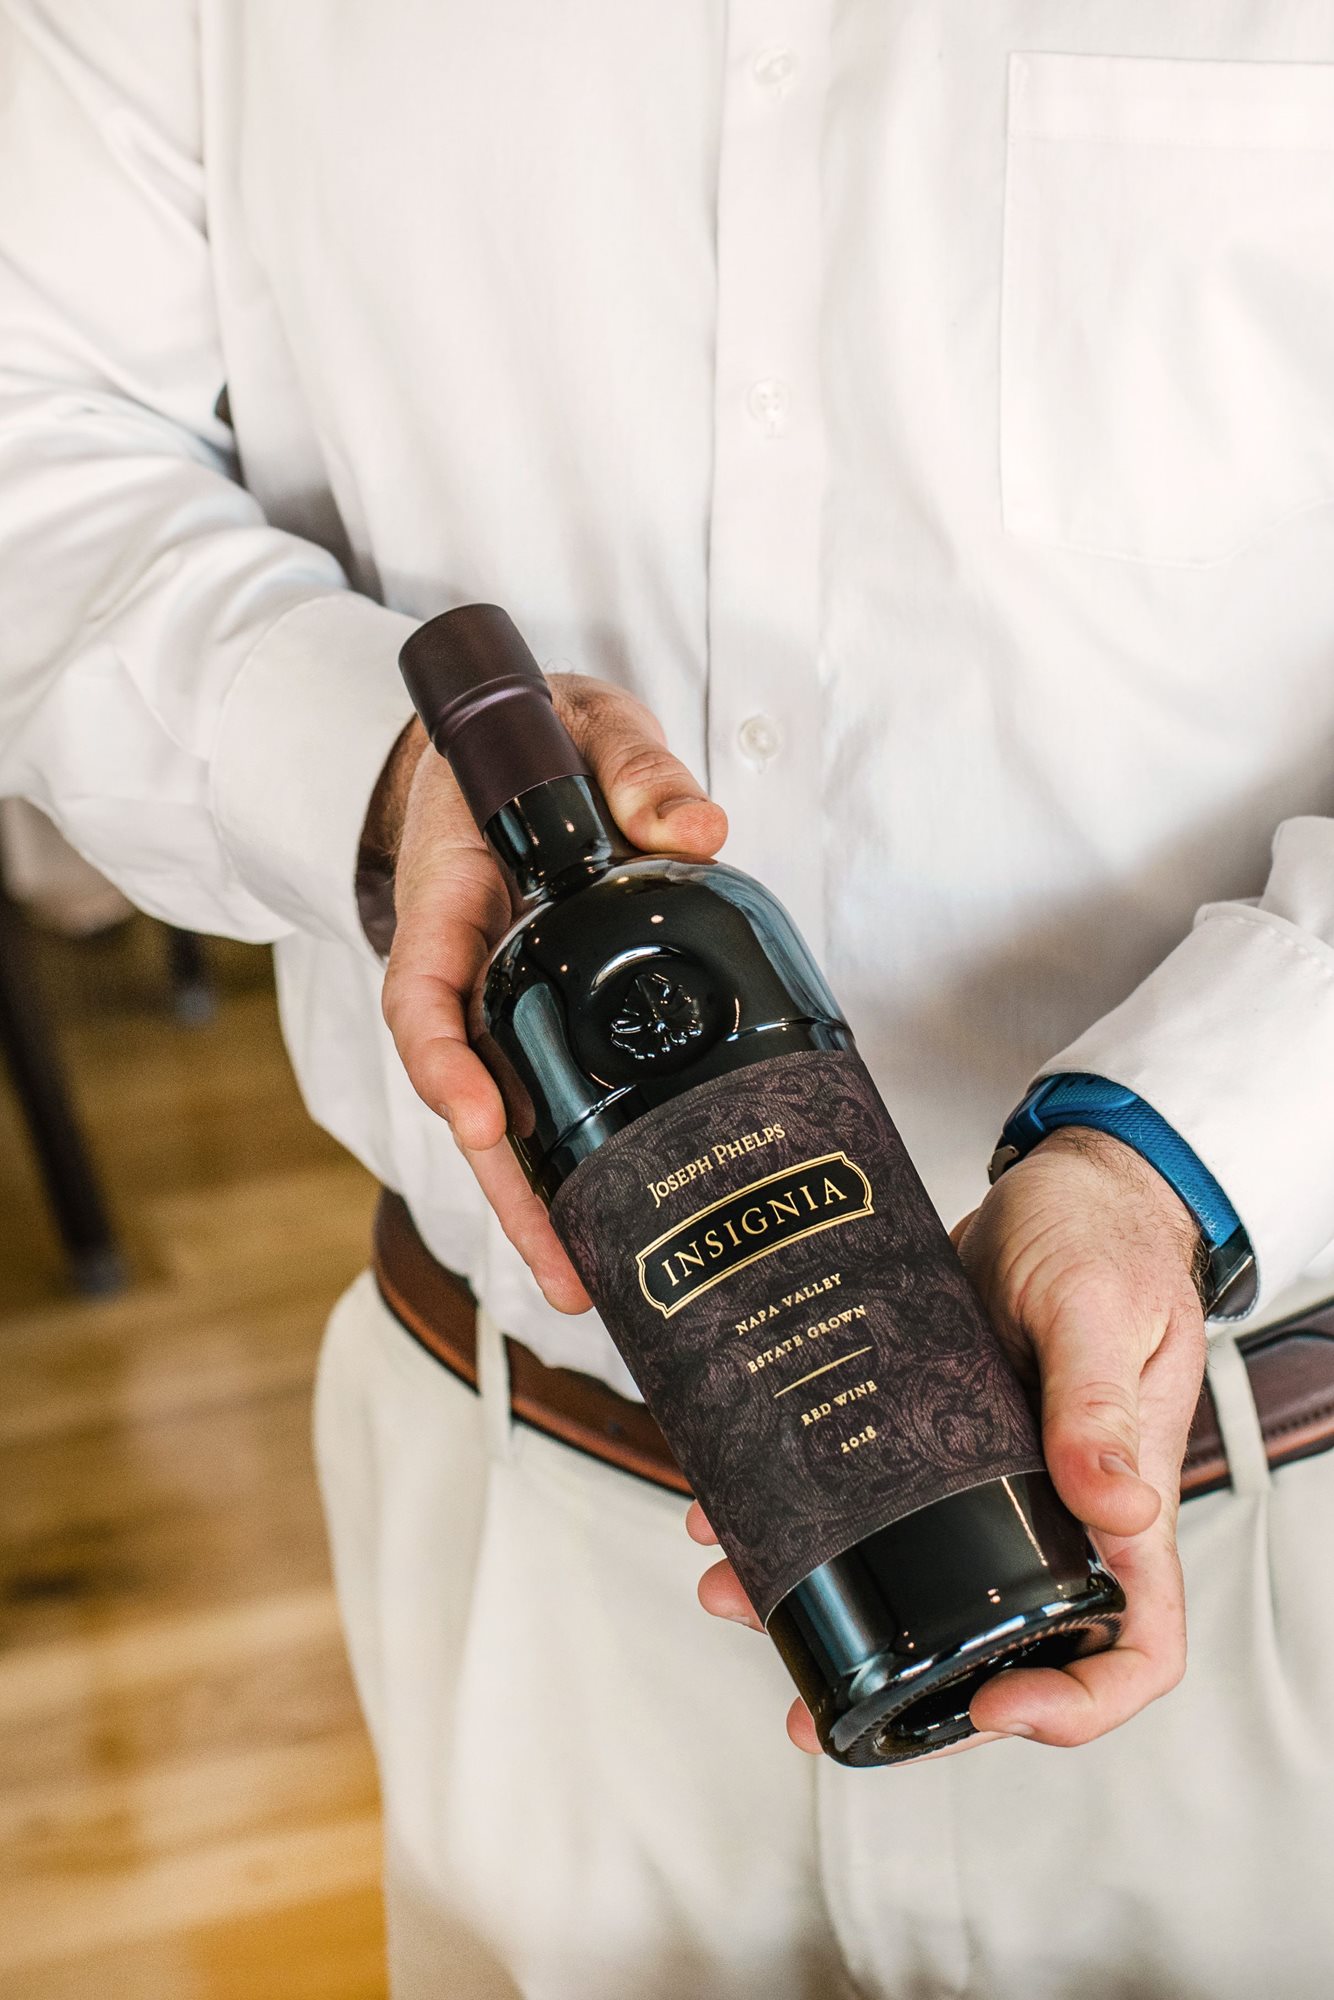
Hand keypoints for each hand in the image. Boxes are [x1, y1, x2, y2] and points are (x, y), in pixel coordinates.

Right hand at [377, 676, 726, 1310]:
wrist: (507, 755)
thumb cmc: (537, 745)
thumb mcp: (586, 727)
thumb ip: (636, 767)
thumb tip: (699, 830)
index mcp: (455, 897)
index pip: (425, 989)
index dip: (443, 1061)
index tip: (479, 1118)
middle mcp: (468, 967)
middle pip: (468, 1094)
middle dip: (506, 1189)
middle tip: (560, 1271)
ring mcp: (502, 1003)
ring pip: (509, 1118)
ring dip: (541, 1203)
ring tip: (589, 1284)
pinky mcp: (543, 1021)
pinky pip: (550, 1097)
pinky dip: (575, 1163)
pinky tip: (619, 1221)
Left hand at [691, 1126, 1206, 1755]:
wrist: (1052, 1183)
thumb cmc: (1102, 1238)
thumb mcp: (1099, 1310)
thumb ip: (1099, 1403)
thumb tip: (1115, 1505)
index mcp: (1123, 1503)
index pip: (1130, 1646)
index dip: (1073, 1701)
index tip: (994, 1702)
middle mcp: (1052, 1510)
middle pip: (999, 1644)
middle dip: (907, 1691)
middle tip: (813, 1704)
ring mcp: (986, 1480)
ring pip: (913, 1582)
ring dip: (823, 1602)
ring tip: (737, 1589)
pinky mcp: (926, 1434)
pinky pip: (866, 1500)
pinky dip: (796, 1513)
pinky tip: (732, 1501)